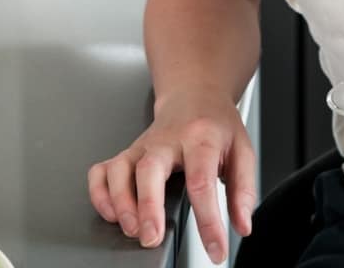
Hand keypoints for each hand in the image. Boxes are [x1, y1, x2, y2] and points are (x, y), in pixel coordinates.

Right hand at [87, 101, 255, 262]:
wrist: (193, 94)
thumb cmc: (216, 124)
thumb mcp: (242, 151)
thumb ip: (243, 190)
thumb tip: (242, 225)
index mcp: (200, 138)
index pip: (201, 181)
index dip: (208, 220)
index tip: (215, 248)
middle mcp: (165, 141)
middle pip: (149, 170)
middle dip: (147, 207)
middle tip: (152, 238)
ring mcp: (142, 146)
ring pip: (119, 169)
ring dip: (120, 202)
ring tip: (132, 230)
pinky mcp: (126, 152)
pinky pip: (102, 170)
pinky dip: (99, 193)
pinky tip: (111, 213)